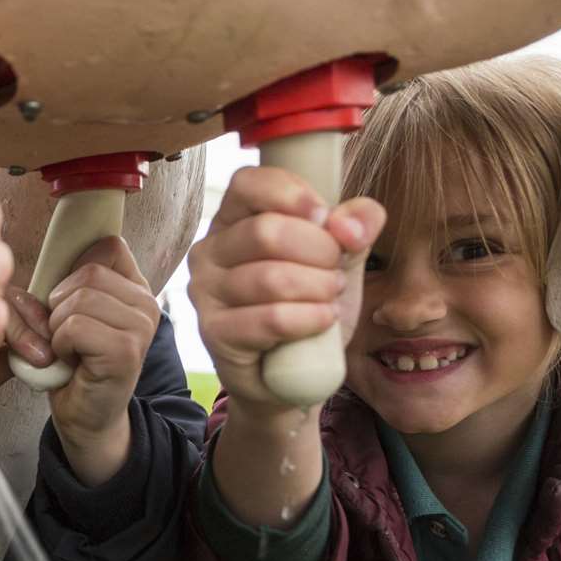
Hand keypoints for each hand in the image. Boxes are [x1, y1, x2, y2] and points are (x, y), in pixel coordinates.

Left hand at [7, 237, 158, 486]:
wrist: (85, 417)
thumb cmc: (71, 365)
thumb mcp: (55, 319)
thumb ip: (43, 294)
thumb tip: (14, 290)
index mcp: (134, 287)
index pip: (107, 246)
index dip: (74, 268)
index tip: (65, 300)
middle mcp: (146, 302)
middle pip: (89, 272)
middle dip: (59, 304)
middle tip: (61, 335)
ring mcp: (141, 326)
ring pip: (80, 298)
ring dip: (58, 327)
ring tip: (66, 349)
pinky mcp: (126, 350)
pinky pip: (76, 326)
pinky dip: (60, 344)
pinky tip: (69, 361)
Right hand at [186, 166, 382, 417]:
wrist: (291, 377)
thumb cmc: (307, 308)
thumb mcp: (340, 261)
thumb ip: (355, 228)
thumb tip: (353, 223)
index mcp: (233, 220)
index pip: (248, 184)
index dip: (292, 194)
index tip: (325, 217)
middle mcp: (209, 251)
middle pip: (267, 231)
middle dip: (320, 251)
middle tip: (335, 271)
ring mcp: (205, 293)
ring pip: (272, 277)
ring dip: (318, 289)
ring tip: (330, 298)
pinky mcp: (214, 332)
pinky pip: (271, 318)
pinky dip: (309, 319)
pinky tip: (322, 321)